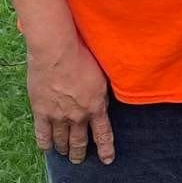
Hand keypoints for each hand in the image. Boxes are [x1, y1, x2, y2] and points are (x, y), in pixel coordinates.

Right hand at [27, 37, 113, 164]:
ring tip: (65, 153)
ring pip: (62, 141)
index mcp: (96, 106)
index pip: (103, 134)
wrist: (58, 52)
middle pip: (80, 141)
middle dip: (80, 153)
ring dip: (64, 149)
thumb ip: (102, 92)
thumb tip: (103, 101)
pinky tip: (48, 147)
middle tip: (79, 159)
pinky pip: (42, 135)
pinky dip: (45, 144)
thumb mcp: (102, 74)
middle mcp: (78, 116)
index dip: (106, 149)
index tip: (107, 159)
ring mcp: (59, 116)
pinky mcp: (42, 112)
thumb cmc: (83, 55)